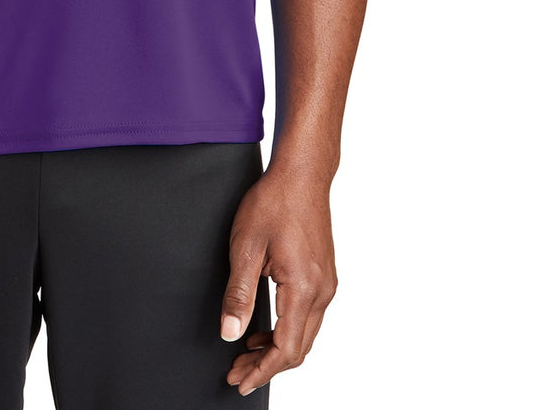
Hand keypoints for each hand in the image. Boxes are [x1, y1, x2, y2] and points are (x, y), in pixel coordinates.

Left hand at [219, 163, 337, 397]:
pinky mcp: (324, 276)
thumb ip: (238, 294)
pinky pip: (308, 317)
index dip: (261, 371)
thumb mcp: (246, 247)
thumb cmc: (273, 203)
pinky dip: (287, 331)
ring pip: (305, 335)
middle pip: (298, 348)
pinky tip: (264, 328)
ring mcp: (326, 284)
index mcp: (303, 289)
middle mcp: (322, 292)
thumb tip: (230, 334)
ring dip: (276, 350)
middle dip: (266, 366)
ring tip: (246, 353)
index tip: (239, 381)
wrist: (301, 175)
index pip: (286, 349)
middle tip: (236, 372)